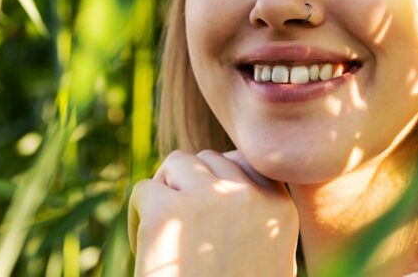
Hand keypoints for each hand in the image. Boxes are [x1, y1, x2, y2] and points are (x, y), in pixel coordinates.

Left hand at [128, 149, 298, 276]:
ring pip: (175, 165)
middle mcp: (248, 195)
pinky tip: (148, 251)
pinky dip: (137, 219)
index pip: (242, 163)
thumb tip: (228, 167)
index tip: (206, 221)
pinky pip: (143, 190)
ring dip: (165, 193)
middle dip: (190, 186)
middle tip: (181, 231)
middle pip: (206, 160)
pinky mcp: (167, 211)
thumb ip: (256, 214)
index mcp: (279, 208)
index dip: (217, 185)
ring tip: (164, 235)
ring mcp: (208, 199)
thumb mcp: (269, 257)